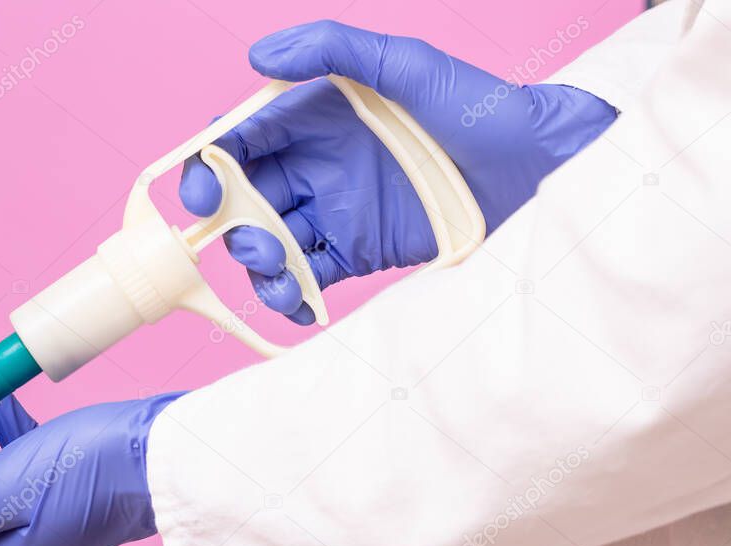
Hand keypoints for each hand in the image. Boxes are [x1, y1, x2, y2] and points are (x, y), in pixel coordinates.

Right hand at [180, 20, 617, 323]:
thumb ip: (333, 49)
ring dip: (258, 263)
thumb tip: (259, 56)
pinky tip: (296, 299)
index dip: (212, 165)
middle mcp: (318, 165)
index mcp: (317, 117)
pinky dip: (292, 293)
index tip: (204, 191)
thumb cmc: (477, 108)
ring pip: (272, 242)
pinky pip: (309, 275)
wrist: (537, 172)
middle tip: (254, 242)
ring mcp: (336, 211)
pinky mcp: (359, 252)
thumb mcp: (408, 63)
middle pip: (247, 197)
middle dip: (232, 223)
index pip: (244, 139)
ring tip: (277, 271)